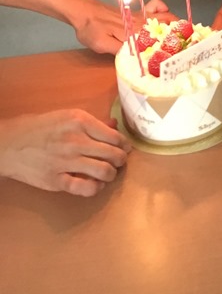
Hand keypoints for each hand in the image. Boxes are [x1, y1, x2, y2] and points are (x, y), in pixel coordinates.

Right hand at [0, 110, 130, 196]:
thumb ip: (92, 122)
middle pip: (113, 154)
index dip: (125, 144)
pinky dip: (96, 188)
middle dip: (121, 160)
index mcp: (80, 121)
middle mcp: (76, 141)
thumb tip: (114, 126)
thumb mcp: (67, 116)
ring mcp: (67, 162)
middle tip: (120, 161)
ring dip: (111, 174)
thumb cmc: (40, 127)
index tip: (126, 148)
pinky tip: (95, 184)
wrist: (10, 144)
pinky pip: (85, 188)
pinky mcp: (57, 181)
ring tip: (109, 173)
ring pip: (104, 172)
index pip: (114, 136)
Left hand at [72, 0, 176, 54]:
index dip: (171, 47)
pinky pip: (156, 6)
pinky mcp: (138, 12)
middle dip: (180, 35)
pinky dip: (164, 10)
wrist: (84, 10)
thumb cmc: (91, 28)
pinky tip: (164, 17)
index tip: (181, 55)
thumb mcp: (101, 45)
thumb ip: (119, 52)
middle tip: (187, 46)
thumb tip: (135, 60)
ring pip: (166, 17)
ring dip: (176, 25)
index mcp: (135, 32)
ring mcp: (141, 15)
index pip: (158, 40)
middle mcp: (142, 22)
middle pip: (168, 26)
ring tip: (182, 36)